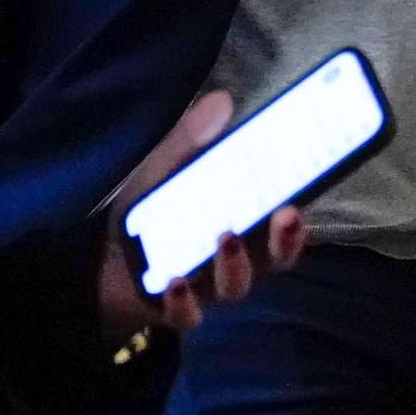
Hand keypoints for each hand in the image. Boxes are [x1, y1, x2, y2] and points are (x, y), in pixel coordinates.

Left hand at [96, 90, 308, 341]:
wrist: (108, 260)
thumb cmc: (152, 211)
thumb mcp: (168, 168)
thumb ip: (192, 139)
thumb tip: (223, 99)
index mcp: (245, 223)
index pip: (283, 221)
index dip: (300, 211)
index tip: (306, 192)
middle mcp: (238, 258)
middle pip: (275, 257)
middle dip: (286, 240)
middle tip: (288, 214)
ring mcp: (210, 287)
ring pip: (236, 285)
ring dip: (236, 265)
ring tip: (226, 237)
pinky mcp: (178, 309)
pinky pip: (188, 314)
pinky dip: (184, 302)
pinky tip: (175, 282)